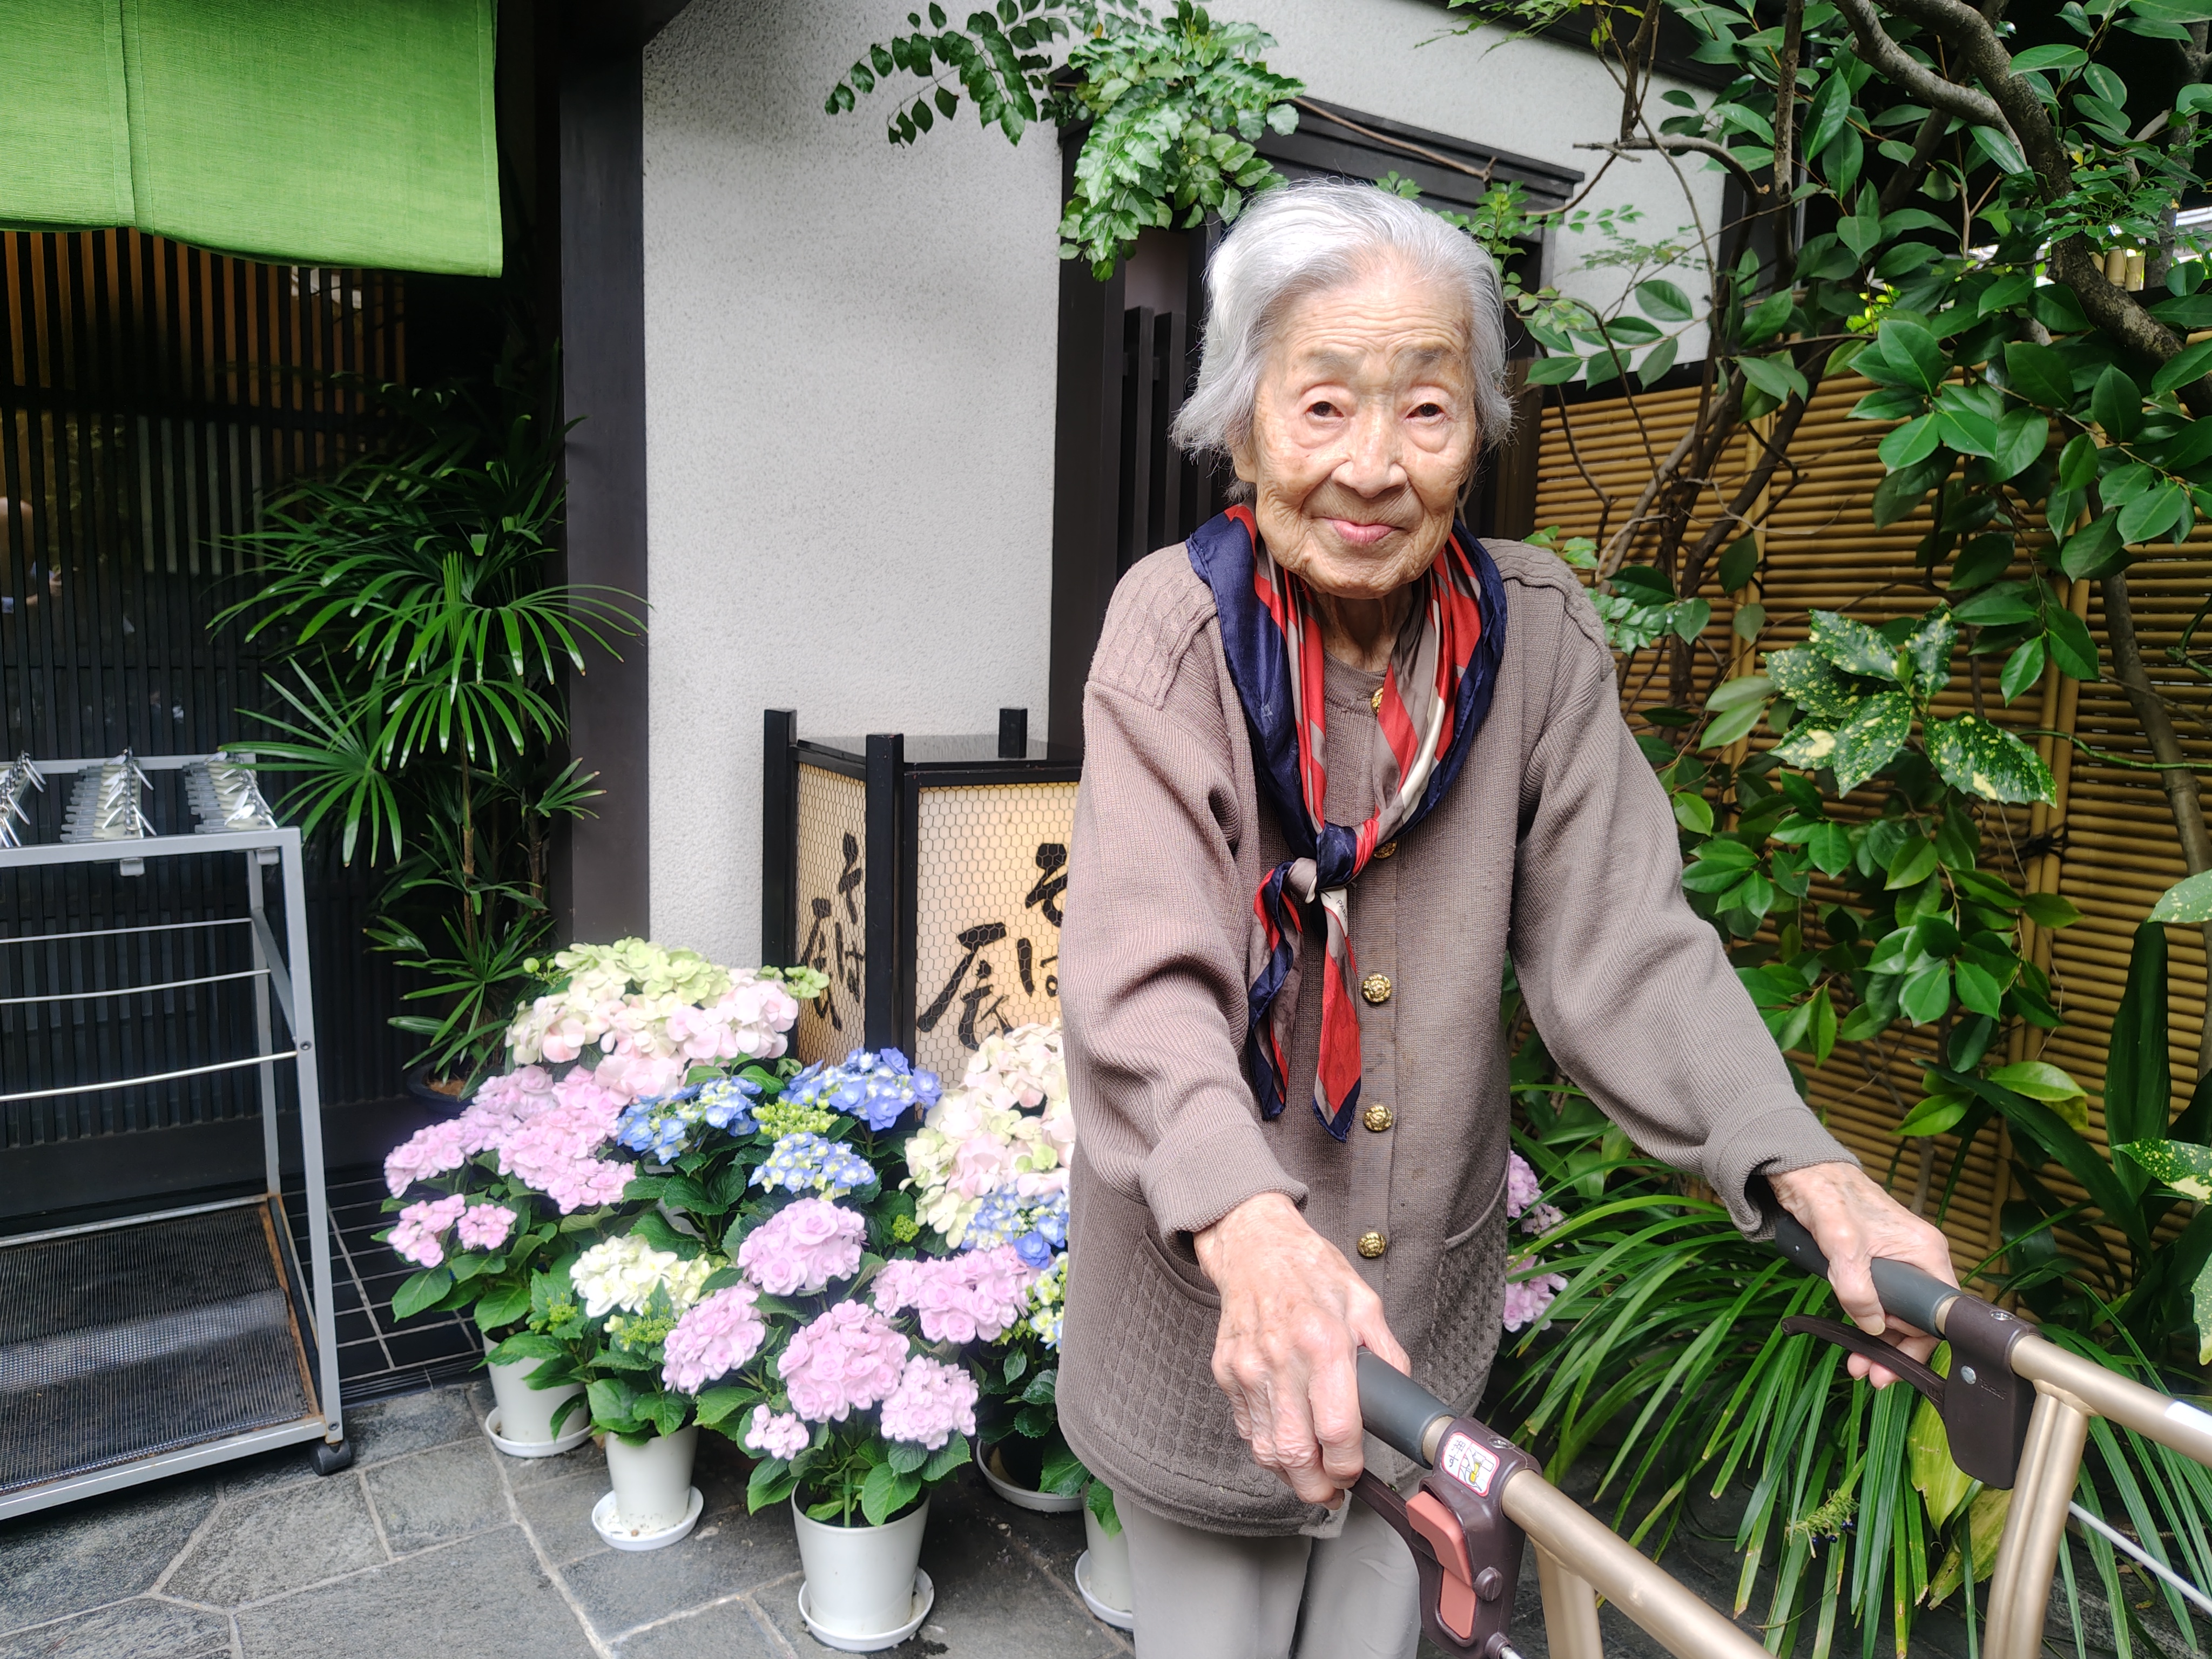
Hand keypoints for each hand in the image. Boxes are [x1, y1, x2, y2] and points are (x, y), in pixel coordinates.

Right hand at [1192, 1192, 1408, 1506]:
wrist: (1254, 1246)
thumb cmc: (1311, 1273)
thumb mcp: (1365, 1304)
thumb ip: (1387, 1354)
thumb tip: (1398, 1401)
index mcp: (1323, 1343)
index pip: (1336, 1430)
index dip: (1348, 1466)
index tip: (1354, 1472)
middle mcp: (1281, 1360)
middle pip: (1295, 1454)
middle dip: (1318, 1488)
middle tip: (1332, 1493)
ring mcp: (1247, 1369)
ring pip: (1265, 1450)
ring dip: (1290, 1475)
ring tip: (1310, 1475)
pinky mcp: (1225, 1372)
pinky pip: (1245, 1428)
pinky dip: (1265, 1446)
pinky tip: (1284, 1441)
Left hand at [1769, 1162, 1956, 1388]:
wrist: (1802, 1173)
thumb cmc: (1828, 1196)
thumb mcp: (1842, 1244)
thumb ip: (1857, 1286)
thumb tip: (1873, 1325)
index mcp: (1926, 1252)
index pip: (1939, 1312)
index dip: (1920, 1342)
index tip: (1895, 1365)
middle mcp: (1918, 1260)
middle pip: (1920, 1319)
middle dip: (1896, 1350)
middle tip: (1873, 1375)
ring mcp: (1898, 1263)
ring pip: (1898, 1314)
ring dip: (1880, 1342)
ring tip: (1859, 1365)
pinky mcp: (1875, 1265)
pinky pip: (1879, 1302)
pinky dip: (1868, 1322)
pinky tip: (1855, 1338)